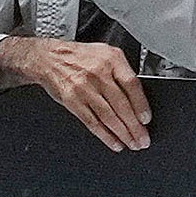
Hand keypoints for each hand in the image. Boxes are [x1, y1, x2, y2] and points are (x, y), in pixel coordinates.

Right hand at [0, 34, 154, 152]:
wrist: (49, 58)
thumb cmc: (79, 57)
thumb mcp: (105, 53)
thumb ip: (122, 71)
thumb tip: (139, 97)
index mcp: (111, 59)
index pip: (131, 84)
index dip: (141, 104)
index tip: (146, 119)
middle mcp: (99, 73)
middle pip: (121, 104)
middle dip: (135, 126)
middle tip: (143, 139)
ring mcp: (85, 88)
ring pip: (108, 116)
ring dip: (122, 133)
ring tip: (132, 143)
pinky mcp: (73, 101)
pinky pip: (92, 122)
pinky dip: (105, 135)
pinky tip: (114, 142)